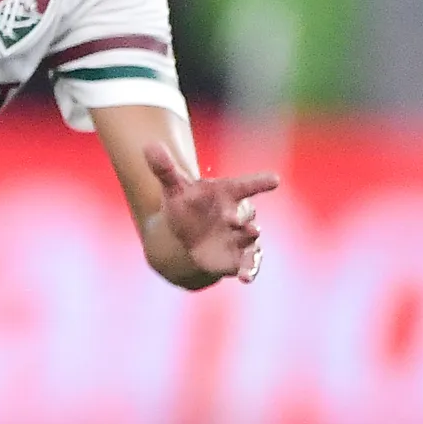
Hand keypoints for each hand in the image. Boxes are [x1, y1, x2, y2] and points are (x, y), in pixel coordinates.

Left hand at [147, 140, 279, 283]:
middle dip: (241, 215)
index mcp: (228, 194)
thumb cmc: (186, 206)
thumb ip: (164, 169)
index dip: (260, 182)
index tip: (274, 180)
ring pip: (251, 238)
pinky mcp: (239, 258)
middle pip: (245, 213)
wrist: (186, 236)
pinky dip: (249, 270)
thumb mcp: (174, 188)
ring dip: (251, 238)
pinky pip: (249, 264)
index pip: (246, 185)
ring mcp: (241, 237)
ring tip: (250, 236)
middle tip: (231, 217)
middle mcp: (239, 214)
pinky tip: (245, 278)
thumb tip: (148, 145)